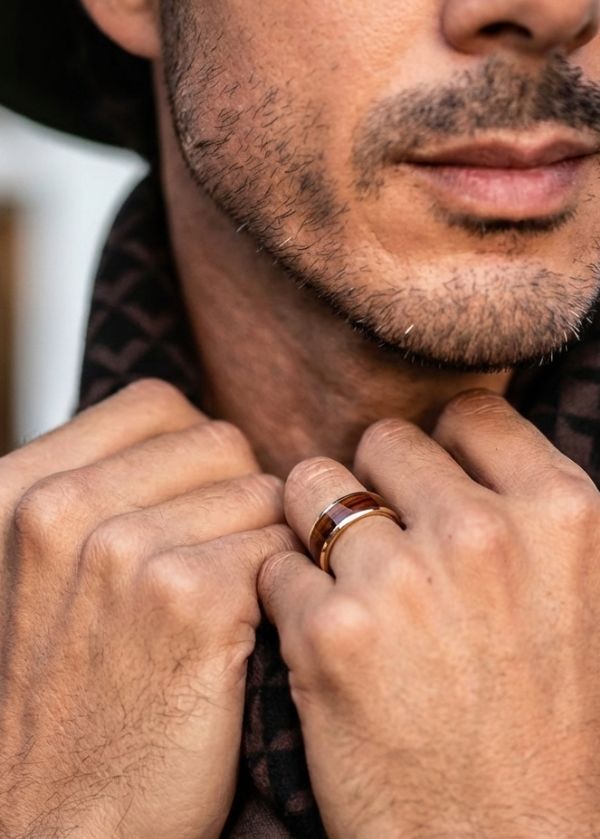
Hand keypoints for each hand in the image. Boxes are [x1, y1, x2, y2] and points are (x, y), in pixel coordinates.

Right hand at [0, 379, 296, 838]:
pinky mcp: (192, 603)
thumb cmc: (70, 698)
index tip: (198, 502)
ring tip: (228, 603)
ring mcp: (125, 553)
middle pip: (222, 442)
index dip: (198, 454)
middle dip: (238, 497)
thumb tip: (199, 435)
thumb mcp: (48, 572)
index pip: (158, 404)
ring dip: (265, 545)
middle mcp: (63, 510)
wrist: (61, 824)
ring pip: (265, 494)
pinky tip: (247, 634)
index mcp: (21, 489)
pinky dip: (285, 588)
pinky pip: (285, 552)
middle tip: (218, 561)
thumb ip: (108, 490)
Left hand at [259, 390, 599, 838]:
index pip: (469, 416)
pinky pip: (275, 566)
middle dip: (374, 484)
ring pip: (311, 487)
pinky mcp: (328, 633)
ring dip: (315, 526)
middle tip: (383, 544)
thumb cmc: (540, 729)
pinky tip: (320, 643)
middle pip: (383, 441)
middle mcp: (482, 534)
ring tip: (342, 584)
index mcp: (559, 515)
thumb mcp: (574, 600)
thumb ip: (521, 513)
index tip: (427, 488)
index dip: (442, 449)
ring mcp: (400, 580)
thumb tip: (453, 451)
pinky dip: (286, 596)